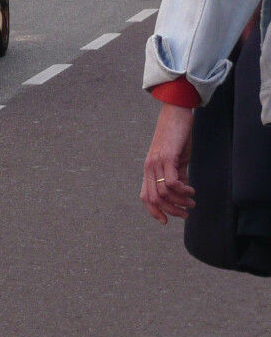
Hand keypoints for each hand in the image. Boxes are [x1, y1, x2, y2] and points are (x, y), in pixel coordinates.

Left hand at [141, 103, 196, 223]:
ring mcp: (156, 162)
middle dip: (171, 211)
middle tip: (186, 214)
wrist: (175, 115)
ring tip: (192, 201)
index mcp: (149, 170)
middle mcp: (149, 168)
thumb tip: (181, 191)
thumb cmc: (176, 137)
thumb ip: (176, 174)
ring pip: (163, 192)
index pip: (145, 196)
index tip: (165, 221)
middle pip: (154, 199)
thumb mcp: (175, 160)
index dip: (153, 211)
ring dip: (180, 201)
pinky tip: (191, 190)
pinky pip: (171, 181)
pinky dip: (182, 190)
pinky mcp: (167, 157)